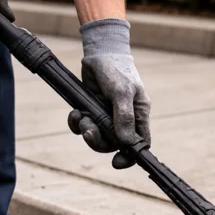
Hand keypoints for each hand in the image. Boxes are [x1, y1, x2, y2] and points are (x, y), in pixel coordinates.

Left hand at [68, 19, 150, 168]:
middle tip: (88, 132)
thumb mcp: (122, 91)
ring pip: (98, 137)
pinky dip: (76, 123)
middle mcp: (124, 119)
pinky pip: (83, 126)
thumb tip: (126, 142)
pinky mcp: (91, 110)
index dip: (130, 156)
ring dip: (86, 131)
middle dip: (99, 142)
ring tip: (81, 117)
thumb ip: (124, 116)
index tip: (117, 162)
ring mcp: (107, 116)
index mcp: (138, 115)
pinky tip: (75, 112)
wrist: (98, 52)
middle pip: (114, 144)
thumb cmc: (116, 69)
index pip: (139, 144)